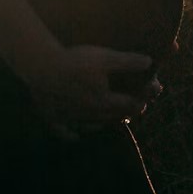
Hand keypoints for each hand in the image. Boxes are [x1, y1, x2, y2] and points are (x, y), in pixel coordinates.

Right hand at [18, 43, 152, 141]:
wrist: (42, 68)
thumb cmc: (76, 61)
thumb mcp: (106, 57)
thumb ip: (129, 62)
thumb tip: (149, 63)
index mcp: (104, 101)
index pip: (127, 105)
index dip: (139, 102)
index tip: (145, 101)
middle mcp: (89, 114)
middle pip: (111, 117)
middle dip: (123, 113)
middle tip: (131, 109)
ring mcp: (71, 118)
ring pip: (91, 125)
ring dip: (102, 123)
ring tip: (108, 119)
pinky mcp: (54, 118)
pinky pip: (65, 131)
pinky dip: (72, 134)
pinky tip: (75, 136)